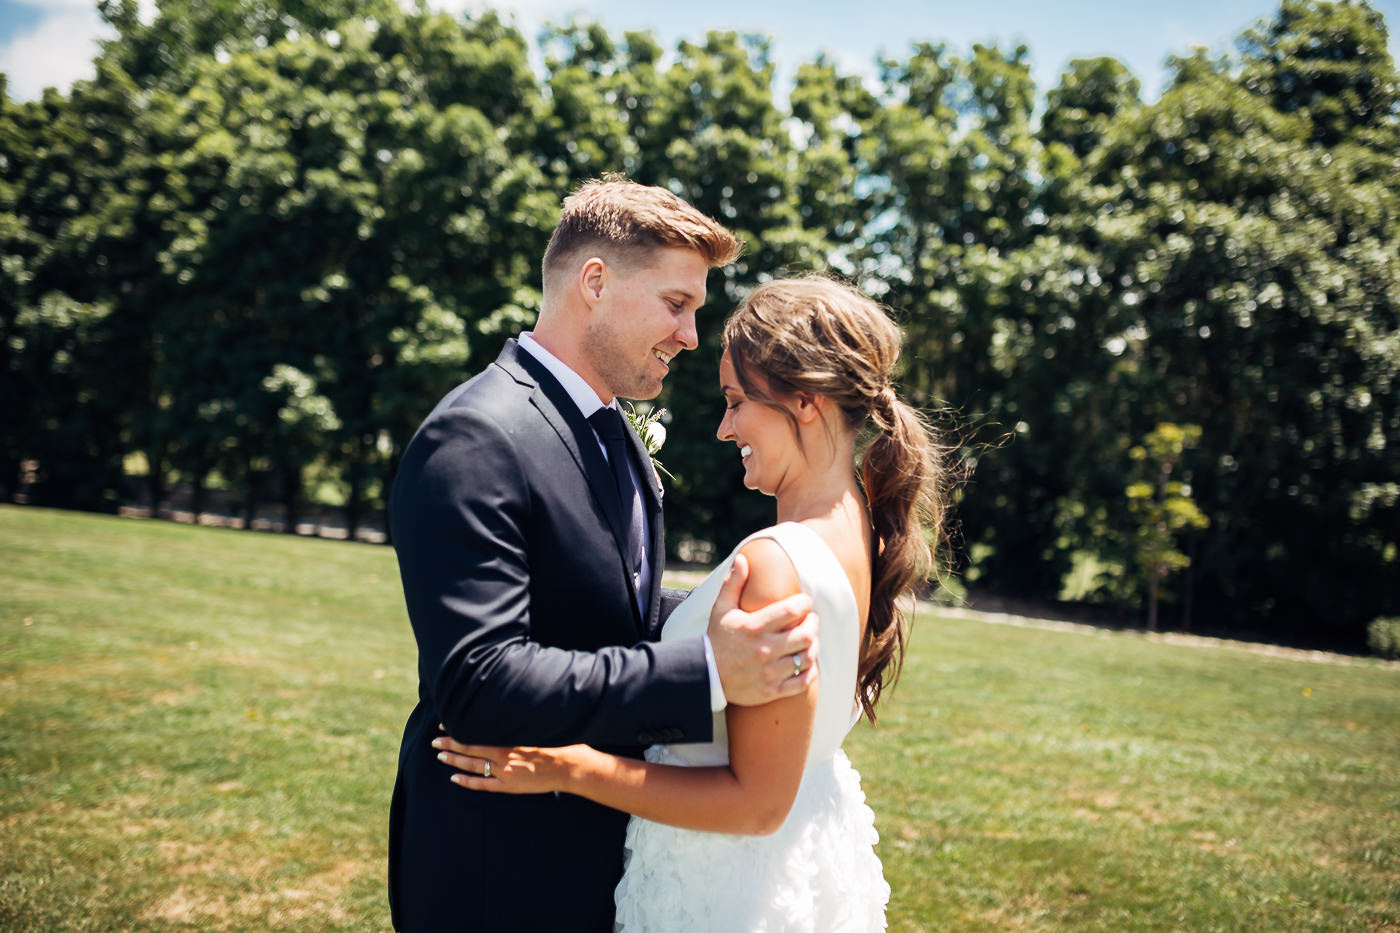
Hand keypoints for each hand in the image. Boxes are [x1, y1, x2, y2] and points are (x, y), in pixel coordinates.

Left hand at [432, 733, 584, 793]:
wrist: (571, 767)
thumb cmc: (558, 743)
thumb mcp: (536, 727)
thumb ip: (517, 722)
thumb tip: (501, 711)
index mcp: (510, 737)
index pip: (477, 731)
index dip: (460, 728)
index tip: (446, 722)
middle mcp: (504, 754)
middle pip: (471, 747)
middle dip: (451, 743)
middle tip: (435, 739)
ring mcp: (505, 772)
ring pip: (473, 765)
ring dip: (455, 760)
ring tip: (440, 755)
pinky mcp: (510, 786)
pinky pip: (483, 785)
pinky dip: (467, 782)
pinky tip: (454, 779)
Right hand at [707, 553, 818, 706]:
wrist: (705, 676)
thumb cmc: (717, 638)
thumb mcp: (721, 608)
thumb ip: (733, 583)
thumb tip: (743, 559)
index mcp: (754, 627)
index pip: (793, 610)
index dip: (805, 603)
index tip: (804, 602)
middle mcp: (764, 650)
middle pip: (806, 634)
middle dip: (813, 623)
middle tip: (810, 619)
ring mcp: (769, 672)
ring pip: (807, 657)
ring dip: (812, 646)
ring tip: (808, 639)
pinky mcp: (771, 690)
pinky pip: (802, 682)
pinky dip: (810, 671)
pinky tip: (806, 662)